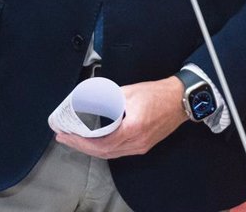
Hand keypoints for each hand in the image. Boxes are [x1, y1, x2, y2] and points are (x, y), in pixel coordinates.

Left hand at [55, 77, 187, 158]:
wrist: (181, 99)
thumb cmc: (158, 93)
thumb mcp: (128, 92)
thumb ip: (108, 99)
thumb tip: (89, 100)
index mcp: (133, 128)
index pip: (101, 142)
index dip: (81, 141)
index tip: (66, 134)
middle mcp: (137, 142)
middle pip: (103, 152)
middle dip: (80, 146)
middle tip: (64, 137)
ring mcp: (141, 146)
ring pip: (110, 154)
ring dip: (90, 149)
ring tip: (75, 139)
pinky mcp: (143, 145)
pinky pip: (119, 151)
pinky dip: (104, 148)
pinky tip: (94, 142)